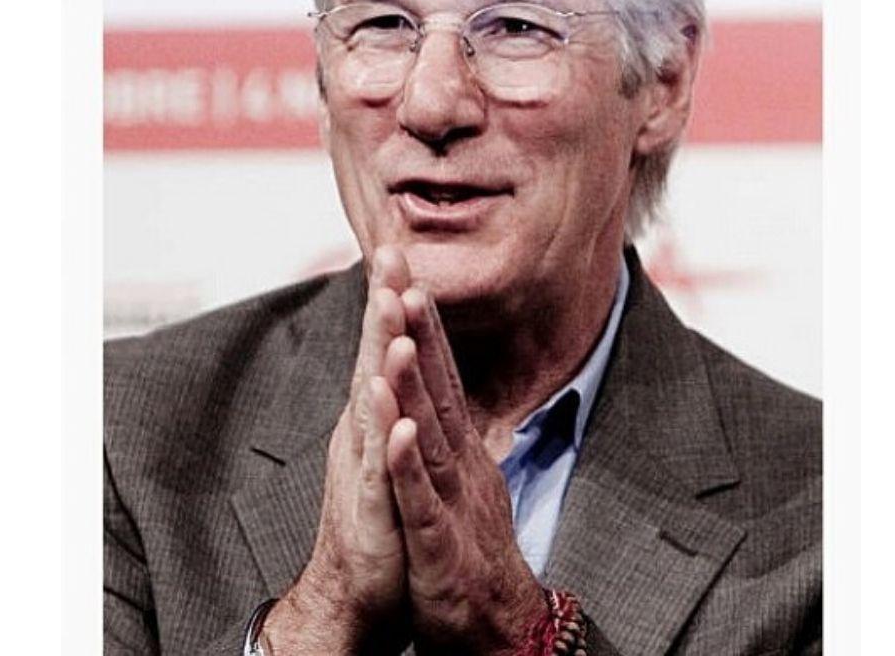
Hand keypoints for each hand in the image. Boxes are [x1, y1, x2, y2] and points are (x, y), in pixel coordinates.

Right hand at [264, 247, 412, 654]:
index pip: (386, 347)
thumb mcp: (397, 457)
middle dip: (382, 305)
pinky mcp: (370, 507)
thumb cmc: (379, 521)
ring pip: (373, 402)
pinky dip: (387, 438)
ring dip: (381, 354)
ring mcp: (364, 465)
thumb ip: (404, 414)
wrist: (354, 591)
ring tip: (390, 309)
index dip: (395, 301)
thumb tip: (412, 379)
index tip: (402, 251)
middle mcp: (363, 431)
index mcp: (376, 418)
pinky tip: (396, 411)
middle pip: (372, 358)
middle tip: (388, 252)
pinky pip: (379, 470)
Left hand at [383, 287, 547, 655]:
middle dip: (419, 332)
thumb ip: (451, 441)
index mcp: (460, 452)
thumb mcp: (461, 487)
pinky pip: (422, 502)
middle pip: (438, 390)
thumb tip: (437, 401)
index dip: (423, 329)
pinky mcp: (440, 546)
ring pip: (430, 435)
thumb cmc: (468, 556)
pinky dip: (410, 466)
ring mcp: (452, 503)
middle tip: (404, 275)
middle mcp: (461, 466)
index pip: (441, 379)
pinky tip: (399, 432)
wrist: (495, 631)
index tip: (406, 277)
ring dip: (414, 384)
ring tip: (399, 334)